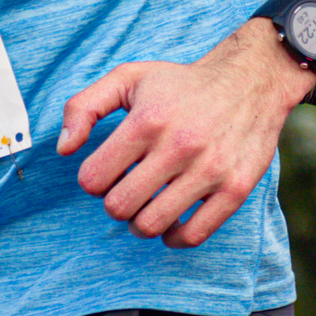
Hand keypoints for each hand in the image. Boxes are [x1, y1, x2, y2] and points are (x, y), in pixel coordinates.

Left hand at [57, 22, 312, 246]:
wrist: (251, 81)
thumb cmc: (181, 83)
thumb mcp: (127, 78)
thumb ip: (84, 106)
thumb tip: (64, 149)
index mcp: (147, 120)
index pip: (93, 179)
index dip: (92, 179)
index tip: (107, 171)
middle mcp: (179, 146)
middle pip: (119, 207)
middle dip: (115, 203)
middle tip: (127, 189)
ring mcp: (210, 170)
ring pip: (151, 225)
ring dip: (141, 222)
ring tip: (147, 205)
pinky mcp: (235, 189)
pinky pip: (193, 235)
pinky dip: (175, 237)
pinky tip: (173, 220)